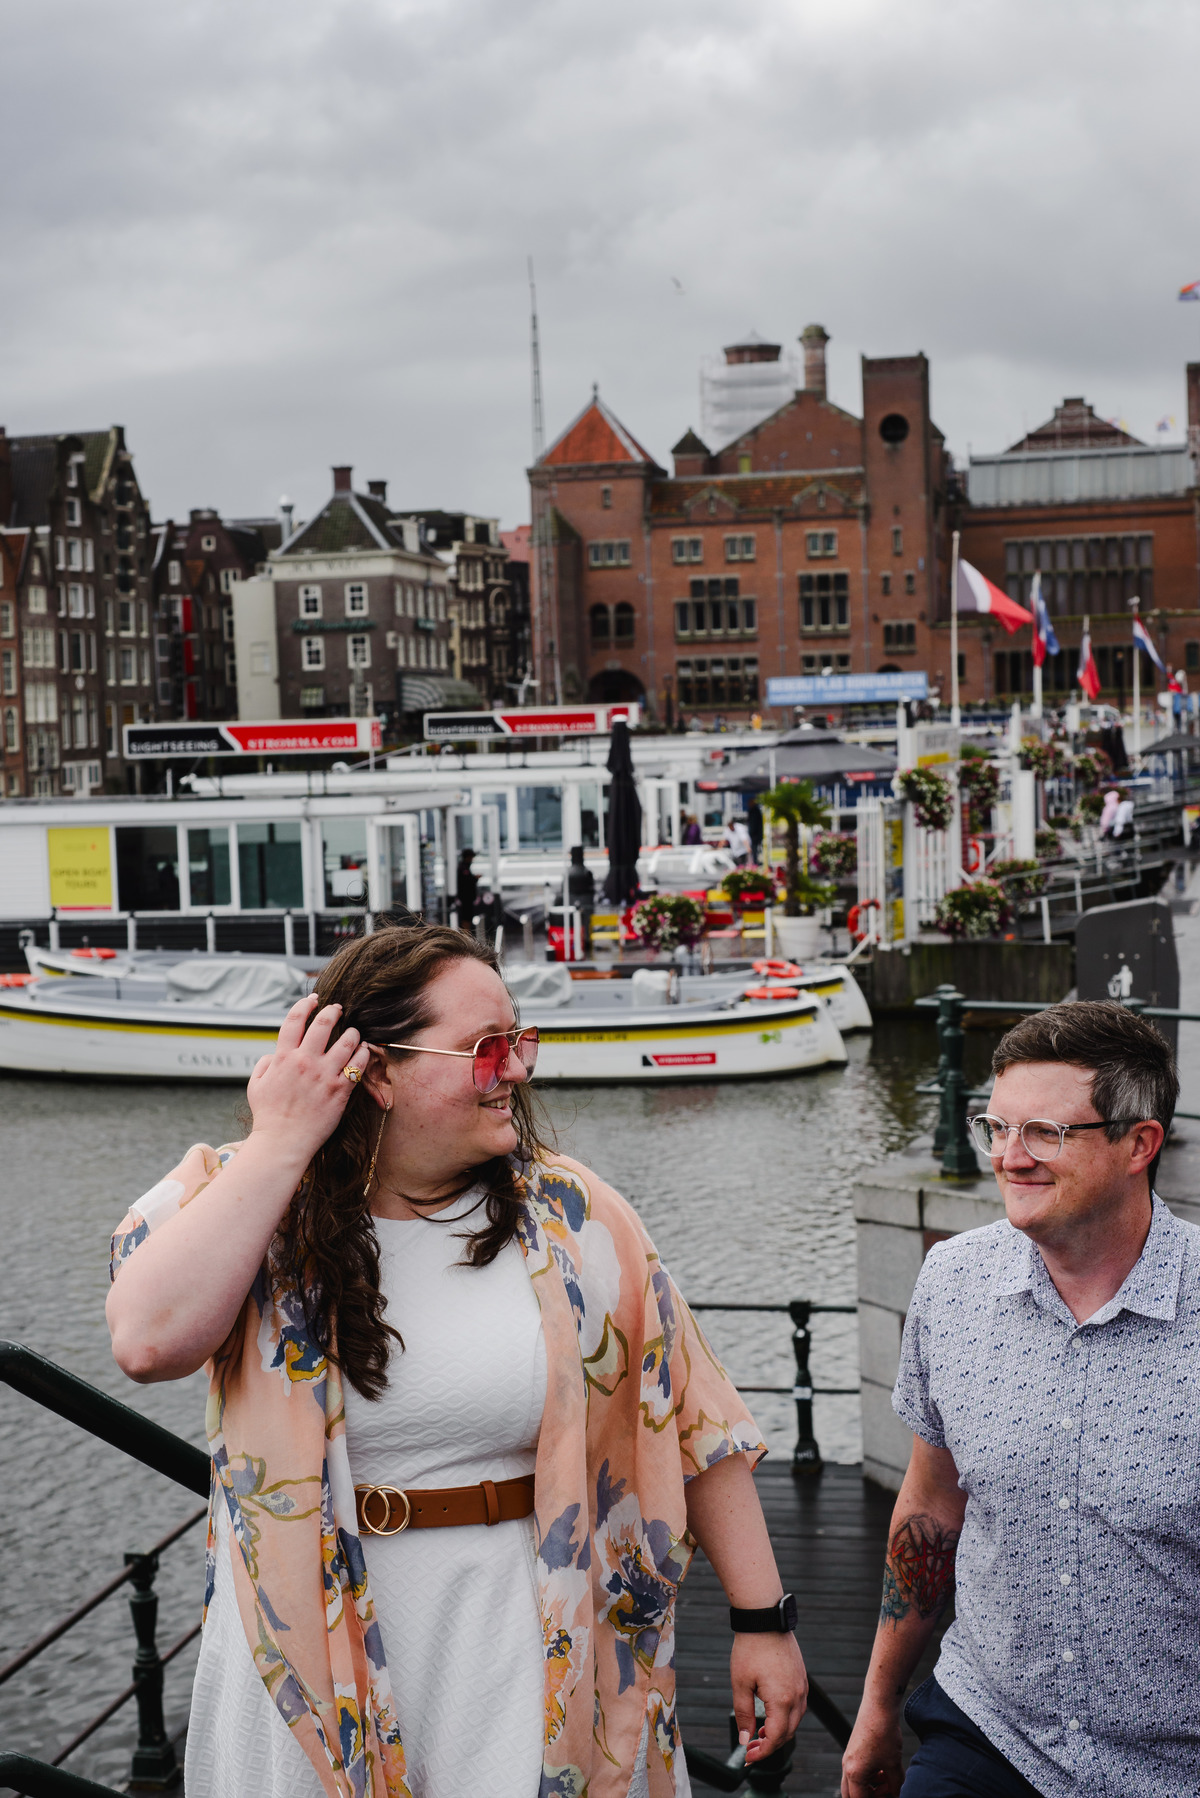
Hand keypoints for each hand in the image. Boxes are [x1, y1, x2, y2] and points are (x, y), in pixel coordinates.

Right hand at [246, 996, 369, 1167]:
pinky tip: (363, 1051)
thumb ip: (265, 1064)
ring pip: (347, 1041)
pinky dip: (363, 1053)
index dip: (305, 1004)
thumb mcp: (256, 1086)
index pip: (294, 1020)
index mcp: (283, 1058)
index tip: (314, 999)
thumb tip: (275, 1053)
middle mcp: (304, 1062)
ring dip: (353, 1033)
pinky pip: (359, 1064)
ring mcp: (324, 1075)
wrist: (283, 1143)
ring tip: (354, 1034)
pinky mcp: (340, 1090)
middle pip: (324, 1024)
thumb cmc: (268, 1116)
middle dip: (334, 1011)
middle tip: (339, 1009)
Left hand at [731, 1631, 806, 1764]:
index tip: (749, 1757)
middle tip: (751, 1748)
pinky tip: (771, 1715)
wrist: (765, 1618)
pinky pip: (798, 1707)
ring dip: (779, 1732)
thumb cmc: (751, 1648)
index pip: (777, 1738)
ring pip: (794, 1721)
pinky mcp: (801, 1678)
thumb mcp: (741, 1684)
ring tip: (759, 1733)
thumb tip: (745, 1739)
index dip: (763, 1752)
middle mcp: (797, 1696)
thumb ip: (744, 1714)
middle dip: (770, 1745)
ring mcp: (802, 1687)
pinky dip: (786, 1718)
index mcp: (783, 1700)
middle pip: (788, 1733)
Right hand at [841, 1695, 903, 1796]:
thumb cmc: (884, 1732)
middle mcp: (848, 1767)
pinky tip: (884, 1771)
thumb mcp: (893, 1763)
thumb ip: (896, 1785)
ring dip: (870, 1788)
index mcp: (854, 1773)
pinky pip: (858, 1770)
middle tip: (883, 1796)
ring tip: (888, 1784)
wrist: (879, 1705)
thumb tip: (899, 1795)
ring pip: (855, 1783)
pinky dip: (870, 1776)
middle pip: (850, 1795)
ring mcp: (849, 1757)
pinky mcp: (854, 1750)